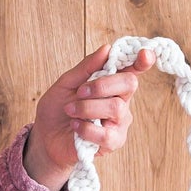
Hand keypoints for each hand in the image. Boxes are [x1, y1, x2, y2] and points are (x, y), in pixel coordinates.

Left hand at [24, 44, 156, 187]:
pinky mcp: (113, 142)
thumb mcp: (66, 83)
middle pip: (129, 84)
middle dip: (102, 85)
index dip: (142, 61)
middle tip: (80, 92)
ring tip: (70, 111)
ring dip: (87, 107)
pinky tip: (75, 127)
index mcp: (112, 84)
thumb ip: (86, 67)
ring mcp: (119, 123)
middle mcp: (121, 101)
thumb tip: (107, 48)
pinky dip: (86, 128)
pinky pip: (106, 133)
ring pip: (116, 108)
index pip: (133, 70)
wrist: (45, 136)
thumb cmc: (58, 108)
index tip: (144, 53)